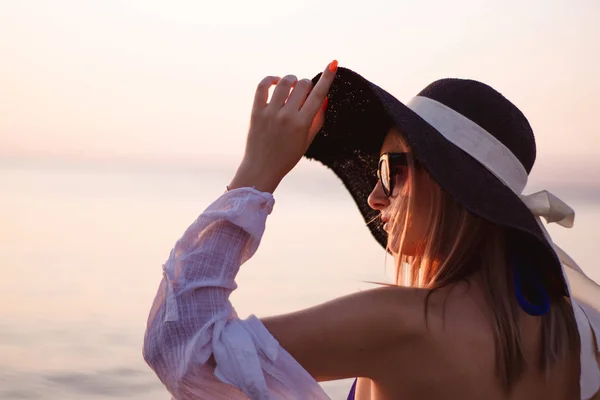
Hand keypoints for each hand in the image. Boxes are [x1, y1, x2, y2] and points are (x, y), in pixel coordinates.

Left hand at [228, 60, 337, 192]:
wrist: (262, 168)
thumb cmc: (288, 157)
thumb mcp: (308, 140)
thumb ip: (317, 118)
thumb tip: (324, 97)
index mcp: (302, 124)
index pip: (318, 94)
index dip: (327, 77)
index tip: (333, 63)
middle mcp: (287, 115)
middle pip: (302, 84)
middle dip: (307, 85)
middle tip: (303, 94)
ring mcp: (270, 112)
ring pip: (284, 81)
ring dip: (291, 81)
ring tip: (291, 88)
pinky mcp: (256, 111)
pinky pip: (263, 85)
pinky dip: (270, 79)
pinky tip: (275, 83)